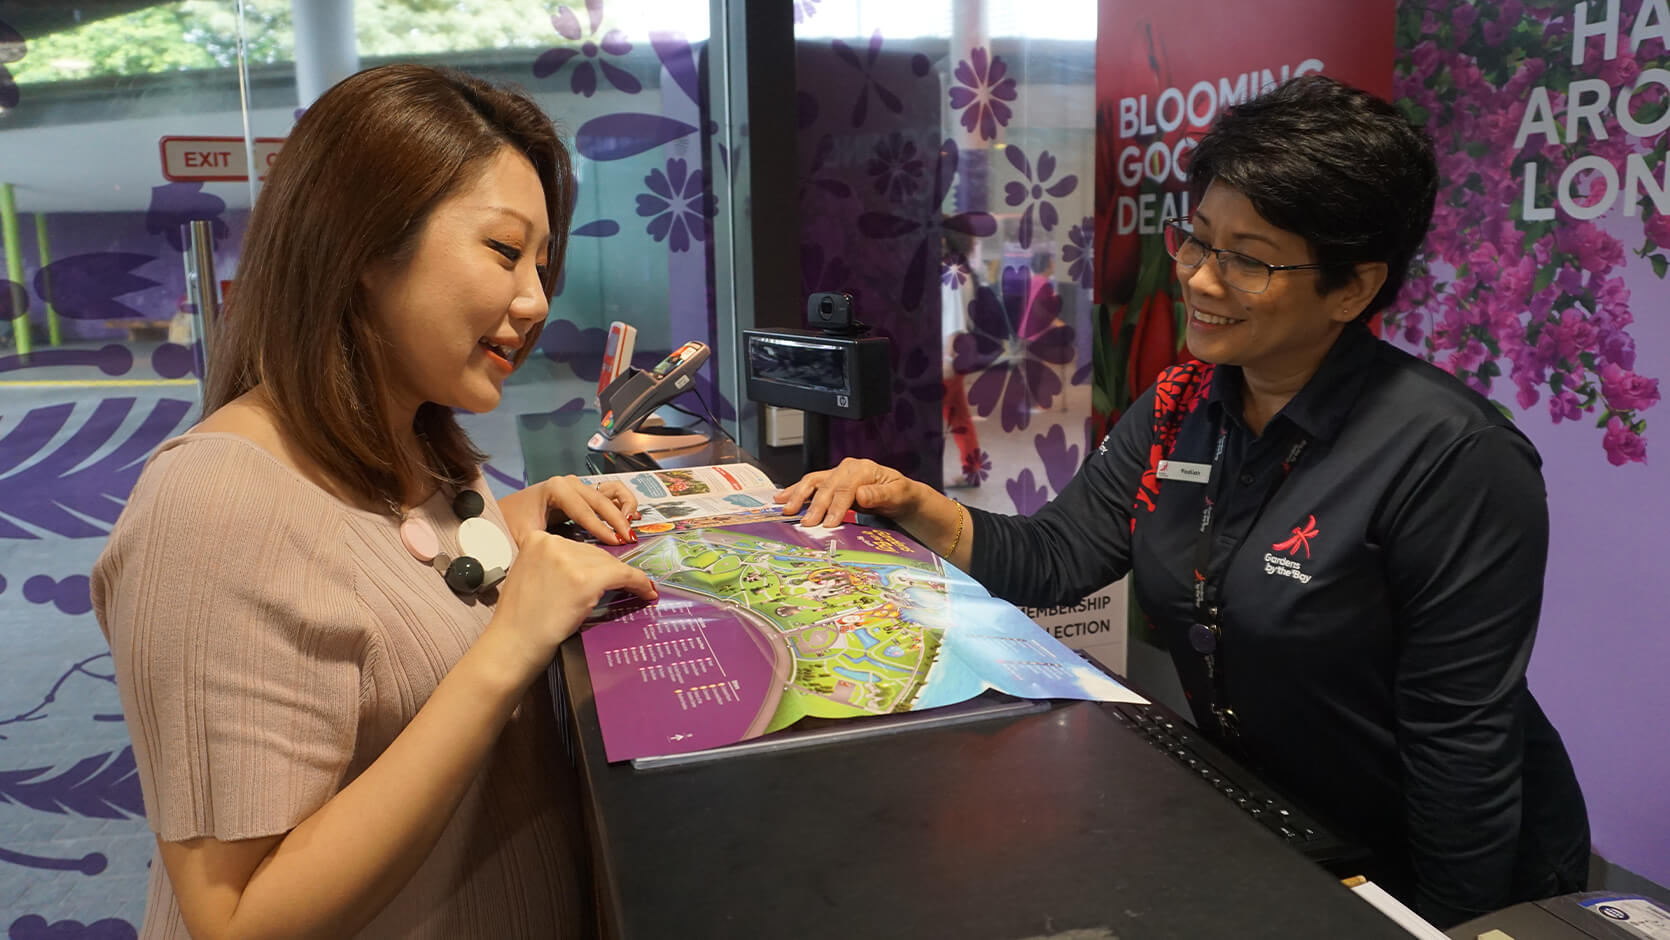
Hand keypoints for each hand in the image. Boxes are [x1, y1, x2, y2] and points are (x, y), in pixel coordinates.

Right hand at [489, 530, 656, 673]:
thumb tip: (588, 568)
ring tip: (638, 590)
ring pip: (610, 564)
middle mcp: (552, 543)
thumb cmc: (520, 618)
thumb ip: (553, 564)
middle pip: (594, 553)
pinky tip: (646, 591)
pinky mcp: (585, 579)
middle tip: (625, 586)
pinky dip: (638, 584)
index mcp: (536, 538)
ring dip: (624, 579)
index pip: (576, 546)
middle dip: (609, 572)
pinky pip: (623, 576)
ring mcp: (569, 560)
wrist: (513, 643)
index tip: (607, 573)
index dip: (595, 563)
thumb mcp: (530, 575)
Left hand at [499, 475, 638, 545]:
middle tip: (628, 539)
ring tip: (628, 528)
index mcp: (556, 488)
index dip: (601, 527)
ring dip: (623, 508)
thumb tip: (573, 560)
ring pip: (611, 491)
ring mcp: (577, 485)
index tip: (615, 543)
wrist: (502, 514)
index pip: (585, 510)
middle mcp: (570, 482)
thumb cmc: (512, 524)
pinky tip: (625, 522)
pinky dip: (619, 506)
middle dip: (617, 519)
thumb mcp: (527, 536)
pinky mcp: (582, 493)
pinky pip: (607, 495)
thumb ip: (550, 545)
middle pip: (603, 499)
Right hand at [773, 457, 923, 526]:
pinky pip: (809, 484)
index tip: (829, 522)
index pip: (846, 488)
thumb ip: (880, 494)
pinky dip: (794, 491)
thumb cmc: (900, 495)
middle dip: (816, 506)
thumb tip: (861, 493)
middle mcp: (848, 468)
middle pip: (827, 486)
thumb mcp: (899, 494)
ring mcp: (837, 474)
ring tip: (787, 510)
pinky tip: (781, 498)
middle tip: (808, 523)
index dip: (836, 506)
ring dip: (798, 496)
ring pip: (813, 481)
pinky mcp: (829, 481)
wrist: (900, 495)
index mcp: (864, 469)